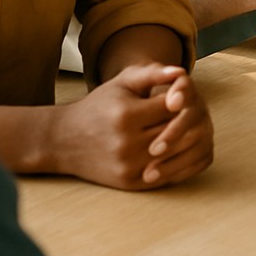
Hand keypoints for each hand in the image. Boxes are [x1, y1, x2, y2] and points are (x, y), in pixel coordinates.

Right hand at [50, 64, 212, 189]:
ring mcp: (128, 167)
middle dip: (185, 119)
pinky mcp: (129, 184)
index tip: (180, 94)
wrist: (64, 141)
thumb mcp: (122, 82)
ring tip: (185, 127)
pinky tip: (176, 148)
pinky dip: (176, 161)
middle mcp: (127, 144)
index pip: (173, 106)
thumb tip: (181, 72)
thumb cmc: (99, 105)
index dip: (181, 98)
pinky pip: (165, 173)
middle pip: (176, 130)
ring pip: (174, 153)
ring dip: (184, 140)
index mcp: (127, 115)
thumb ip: (153, 73)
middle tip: (191, 111)